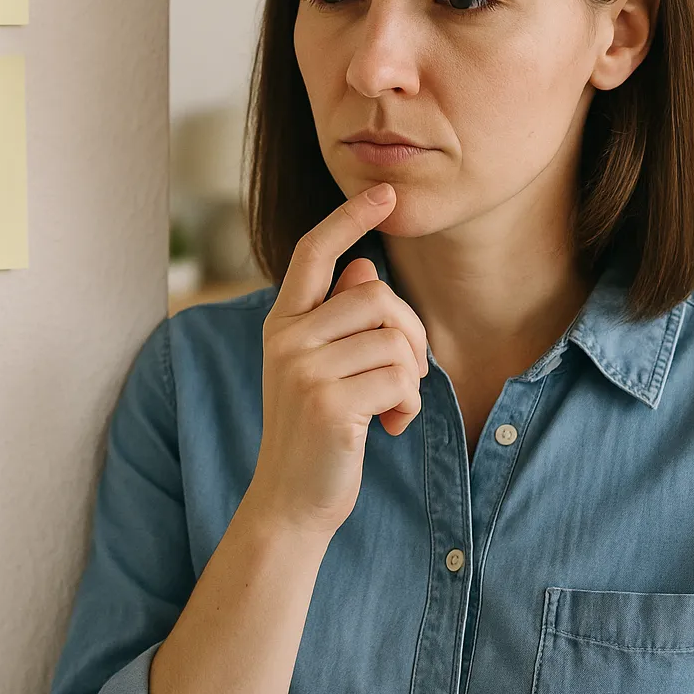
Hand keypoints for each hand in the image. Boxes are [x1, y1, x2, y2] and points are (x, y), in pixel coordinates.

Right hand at [243, 182, 428, 540]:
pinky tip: (390, 427)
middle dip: (410, 334)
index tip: (384, 194)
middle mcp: (286, 339)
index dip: (349, 219)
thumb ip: (338, 318)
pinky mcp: (329, 404)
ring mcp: (304, 371)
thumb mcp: (321, 367)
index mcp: (282, 323)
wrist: (291, 499)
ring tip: (391, 407)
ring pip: (394, 339)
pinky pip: (399, 379)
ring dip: (411, 377)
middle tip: (405, 375)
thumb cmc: (315, 430)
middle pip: (377, 296)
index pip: (314, 253)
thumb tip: (365, 268)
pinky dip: (409, 405)